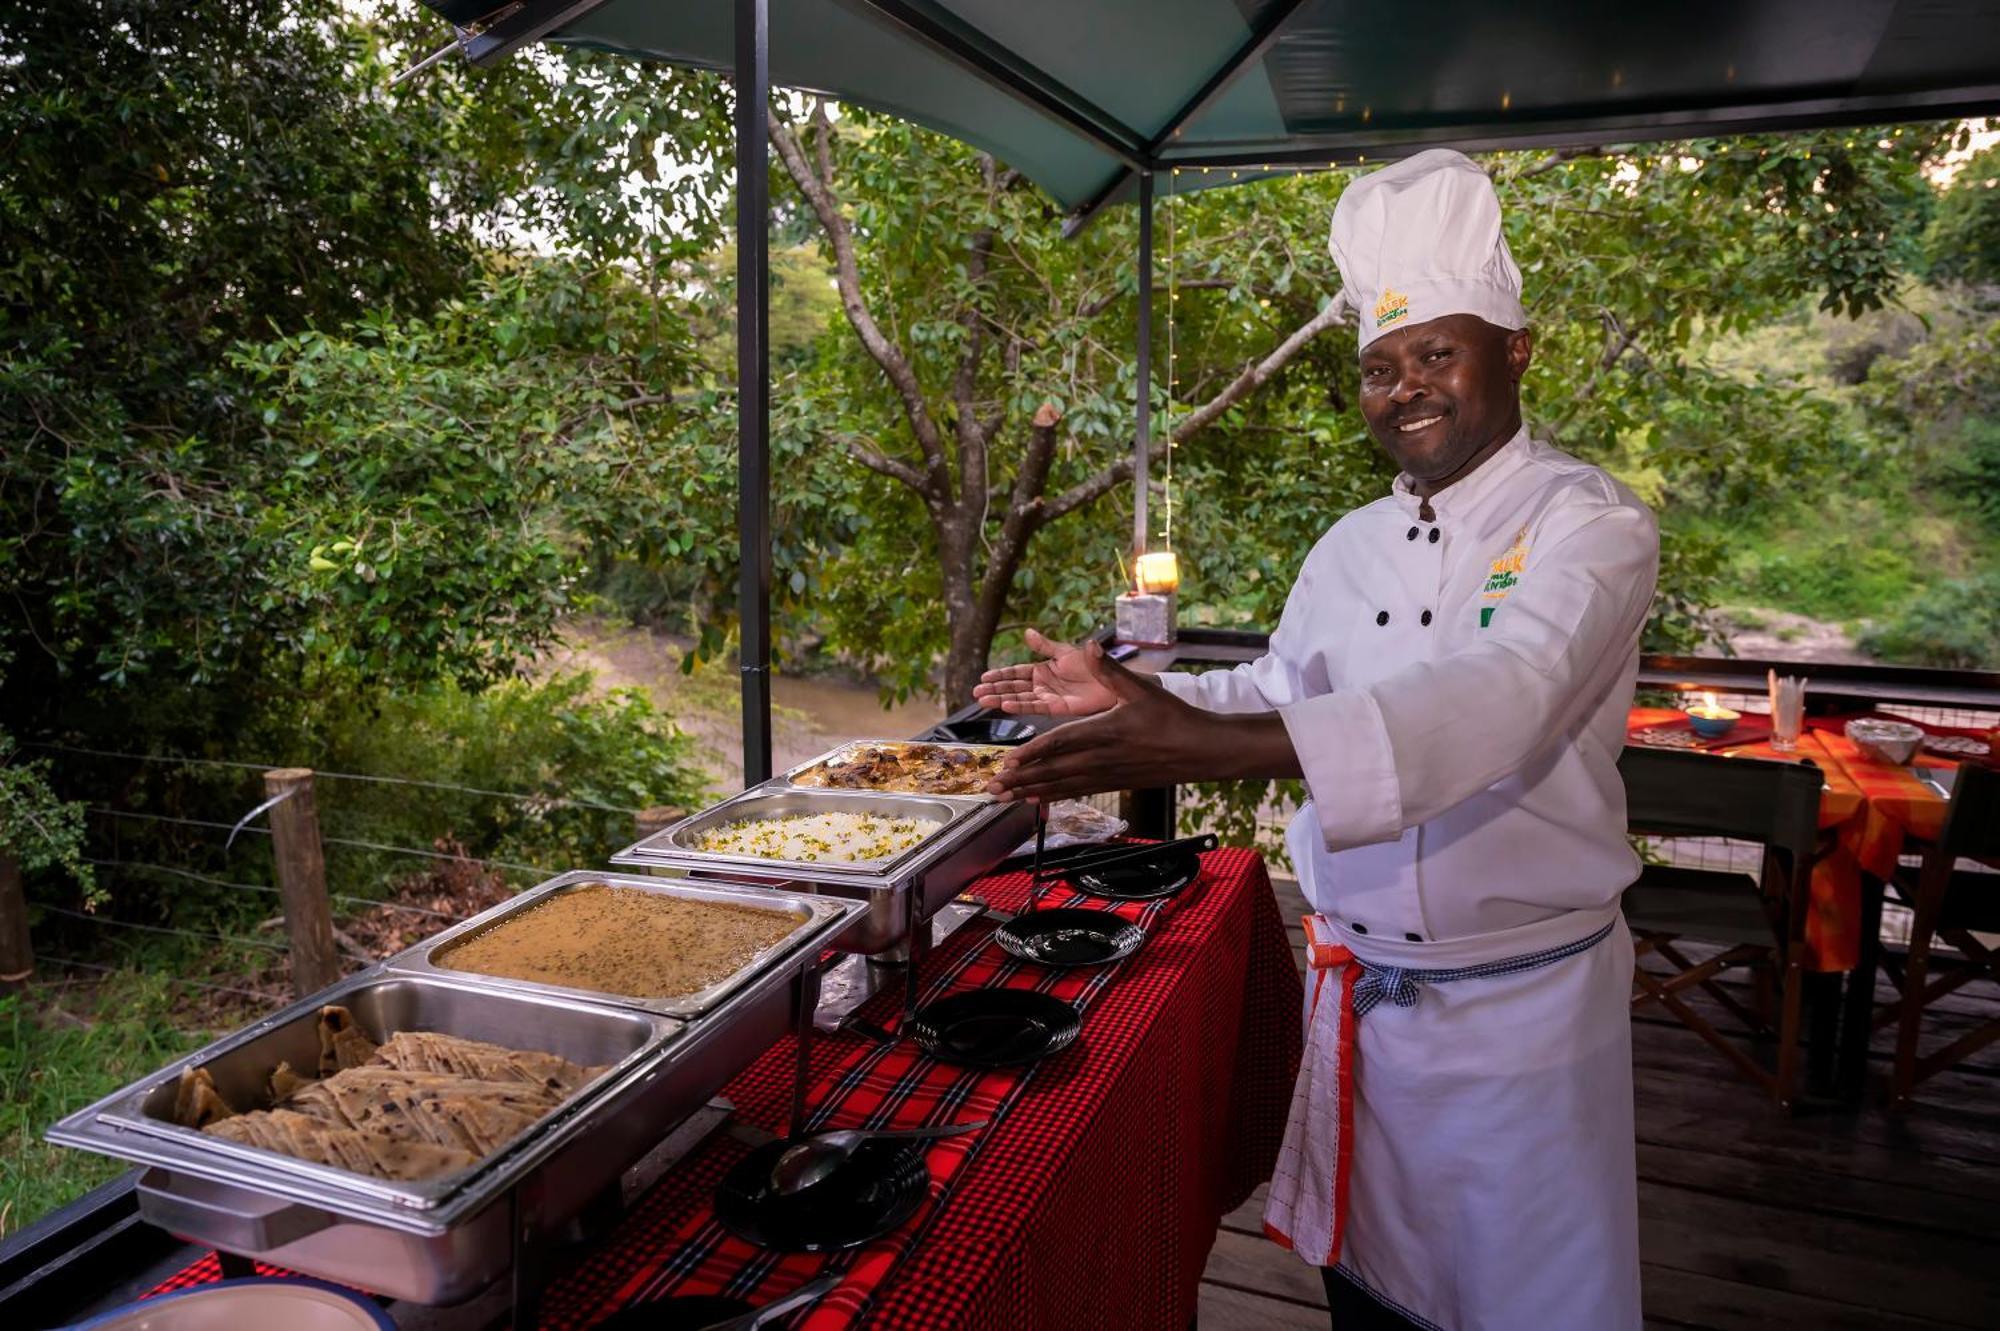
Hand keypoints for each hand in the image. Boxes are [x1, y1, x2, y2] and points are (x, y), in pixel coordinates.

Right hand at [972, 628, 1120, 716]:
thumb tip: (1026, 631)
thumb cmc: (1092, 664)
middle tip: (976, 692)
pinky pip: (1035, 706)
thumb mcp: (1064, 651)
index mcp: (1042, 670)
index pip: (1015, 673)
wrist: (1112, 679)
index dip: (999, 676)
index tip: (983, 678)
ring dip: (1001, 699)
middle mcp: (1042, 685)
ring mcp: (1048, 697)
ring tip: (983, 701)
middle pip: (1013, 687)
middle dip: (995, 690)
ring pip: (1020, 698)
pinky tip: (1005, 705)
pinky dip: (1020, 706)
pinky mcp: (1057, 707)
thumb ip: (1044, 645)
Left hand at [985, 642, 1202, 801]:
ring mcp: (1108, 775)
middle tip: (992, 787)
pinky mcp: (1115, 784)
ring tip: (1004, 797)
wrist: (1201, 751)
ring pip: (1062, 786)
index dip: (1032, 753)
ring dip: (1031, 791)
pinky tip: (1038, 799)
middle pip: (1053, 771)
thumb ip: (1109, 670)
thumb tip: (1088, 645)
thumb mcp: (1141, 688)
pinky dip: (1054, 796)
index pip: (1060, 744)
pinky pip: (1077, 791)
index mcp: (1104, 732)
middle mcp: (1102, 758)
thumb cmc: (1173, 717)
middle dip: (1020, 779)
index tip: (1008, 761)